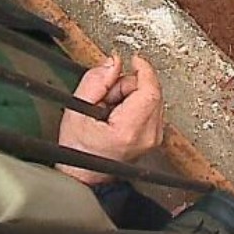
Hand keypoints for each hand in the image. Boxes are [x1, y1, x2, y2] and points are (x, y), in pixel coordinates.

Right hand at [57, 54, 163, 185]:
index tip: (136, 60)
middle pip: (151, 92)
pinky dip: (137, 106)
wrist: (84, 174)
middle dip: (129, 86)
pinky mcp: (155, 138)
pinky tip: (119, 115)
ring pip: (152, 99)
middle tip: (107, 98)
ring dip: (132, 96)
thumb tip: (113, 63)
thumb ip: (95, 82)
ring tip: (110, 110)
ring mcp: (154, 138)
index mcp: (129, 129)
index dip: (144, 70)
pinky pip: (152, 109)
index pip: (149, 90)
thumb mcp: (77, 110)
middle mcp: (148, 135)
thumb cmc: (78, 150)